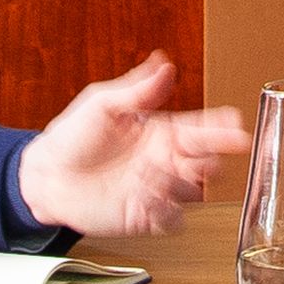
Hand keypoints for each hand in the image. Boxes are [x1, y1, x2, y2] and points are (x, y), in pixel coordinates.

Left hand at [19, 53, 246, 242]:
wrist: (47, 176)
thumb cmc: (74, 136)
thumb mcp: (103, 104)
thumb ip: (137, 89)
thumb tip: (163, 64)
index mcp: (162, 131)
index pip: (202, 128)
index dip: (221, 128)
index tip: (236, 125)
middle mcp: (165, 161)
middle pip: (207, 161)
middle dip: (211, 159)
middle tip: (200, 157)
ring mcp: (158, 189)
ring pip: (192, 191)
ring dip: (178, 182)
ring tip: (149, 172)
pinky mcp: (146, 216)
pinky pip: (171, 218)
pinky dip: (166, 210)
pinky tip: (146, 197)